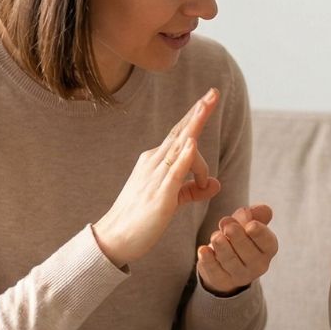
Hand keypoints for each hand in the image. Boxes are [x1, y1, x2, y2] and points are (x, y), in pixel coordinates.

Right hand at [93, 88, 221, 267]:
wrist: (114, 237)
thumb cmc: (141, 219)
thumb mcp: (171, 200)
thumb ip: (193, 191)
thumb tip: (216, 183)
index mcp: (154, 161)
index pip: (179, 136)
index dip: (194, 117)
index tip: (208, 100)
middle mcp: (154, 163)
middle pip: (180, 132)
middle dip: (198, 112)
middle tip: (214, 92)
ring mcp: (155, 177)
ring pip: (178, 146)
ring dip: (194, 125)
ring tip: (207, 106)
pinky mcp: (160, 194)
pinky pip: (174, 172)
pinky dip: (184, 156)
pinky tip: (192, 143)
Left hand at [197, 203, 277, 294]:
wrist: (224, 263)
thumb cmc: (239, 237)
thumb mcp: (246, 222)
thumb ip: (253, 214)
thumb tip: (263, 209)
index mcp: (268, 248)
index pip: (267, 242)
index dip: (259, 233)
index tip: (250, 225)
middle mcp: (258, 264)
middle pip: (248, 252)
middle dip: (237, 236)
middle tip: (226, 224)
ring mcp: (240, 275)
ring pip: (231, 261)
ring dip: (222, 247)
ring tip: (216, 236)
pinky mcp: (222, 281)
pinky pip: (214, 271)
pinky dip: (208, 260)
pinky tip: (203, 250)